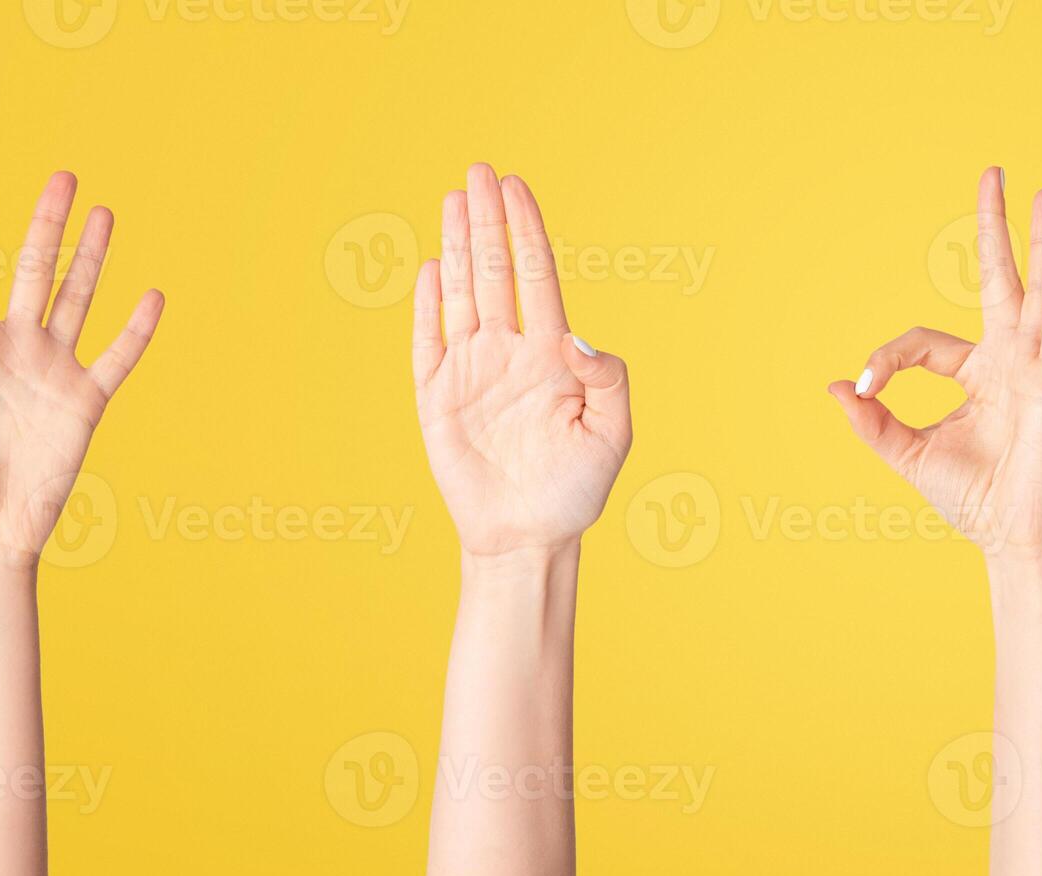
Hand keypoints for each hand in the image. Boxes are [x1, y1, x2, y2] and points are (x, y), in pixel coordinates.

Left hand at [0, 169, 162, 565]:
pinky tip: (153, 297)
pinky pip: (116, 359)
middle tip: (64, 176)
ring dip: (91, 258)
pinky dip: (135, 330)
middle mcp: (13, 349)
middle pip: (34, 270)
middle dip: (48, 223)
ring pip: (77, 300)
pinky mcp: (85, 403)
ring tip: (104, 214)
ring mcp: (52, 373)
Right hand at [414, 164, 632, 558]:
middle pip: (496, 273)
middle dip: (488, 222)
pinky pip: (428, 341)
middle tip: (479, 172)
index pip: (538, 278)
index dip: (527, 232)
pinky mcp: (436, 398)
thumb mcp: (613, 434)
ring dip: (459, 247)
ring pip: (462, 294)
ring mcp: (470, 371)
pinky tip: (433, 267)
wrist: (529, 537)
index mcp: (551, 355)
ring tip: (454, 198)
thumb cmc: (578, 489)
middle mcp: (509, 352)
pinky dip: (428, 305)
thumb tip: (577, 338)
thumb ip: (608, 381)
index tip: (517, 188)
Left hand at [829, 168, 1041, 560]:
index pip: (925, 341)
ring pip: (1036, 292)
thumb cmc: (970, 499)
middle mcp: (1008, 360)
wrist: (1010, 537)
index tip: (866, 387)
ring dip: (1040, 241)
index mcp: (976, 375)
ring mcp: (1034, 367)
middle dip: (997, 228)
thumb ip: (873, 421)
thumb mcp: (906, 453)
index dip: (888, 357)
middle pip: (1002, 279)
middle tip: (996, 174)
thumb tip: (839, 386)